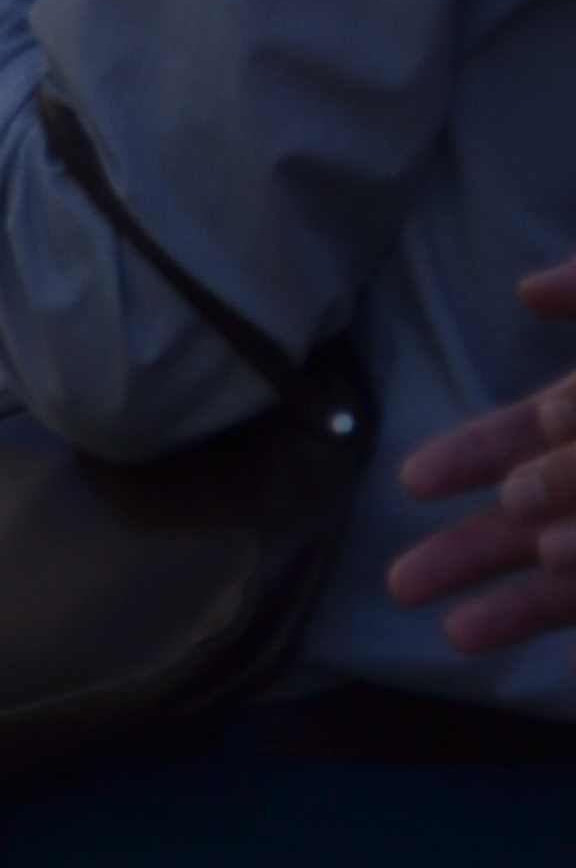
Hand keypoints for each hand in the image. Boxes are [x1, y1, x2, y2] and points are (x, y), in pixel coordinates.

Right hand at [388, 255, 575, 660]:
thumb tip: (522, 289)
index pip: (523, 437)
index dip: (470, 458)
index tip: (413, 482)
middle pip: (532, 518)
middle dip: (467, 553)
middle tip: (397, 585)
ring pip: (573, 575)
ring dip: (516, 607)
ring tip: (454, 637)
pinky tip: (564, 668)